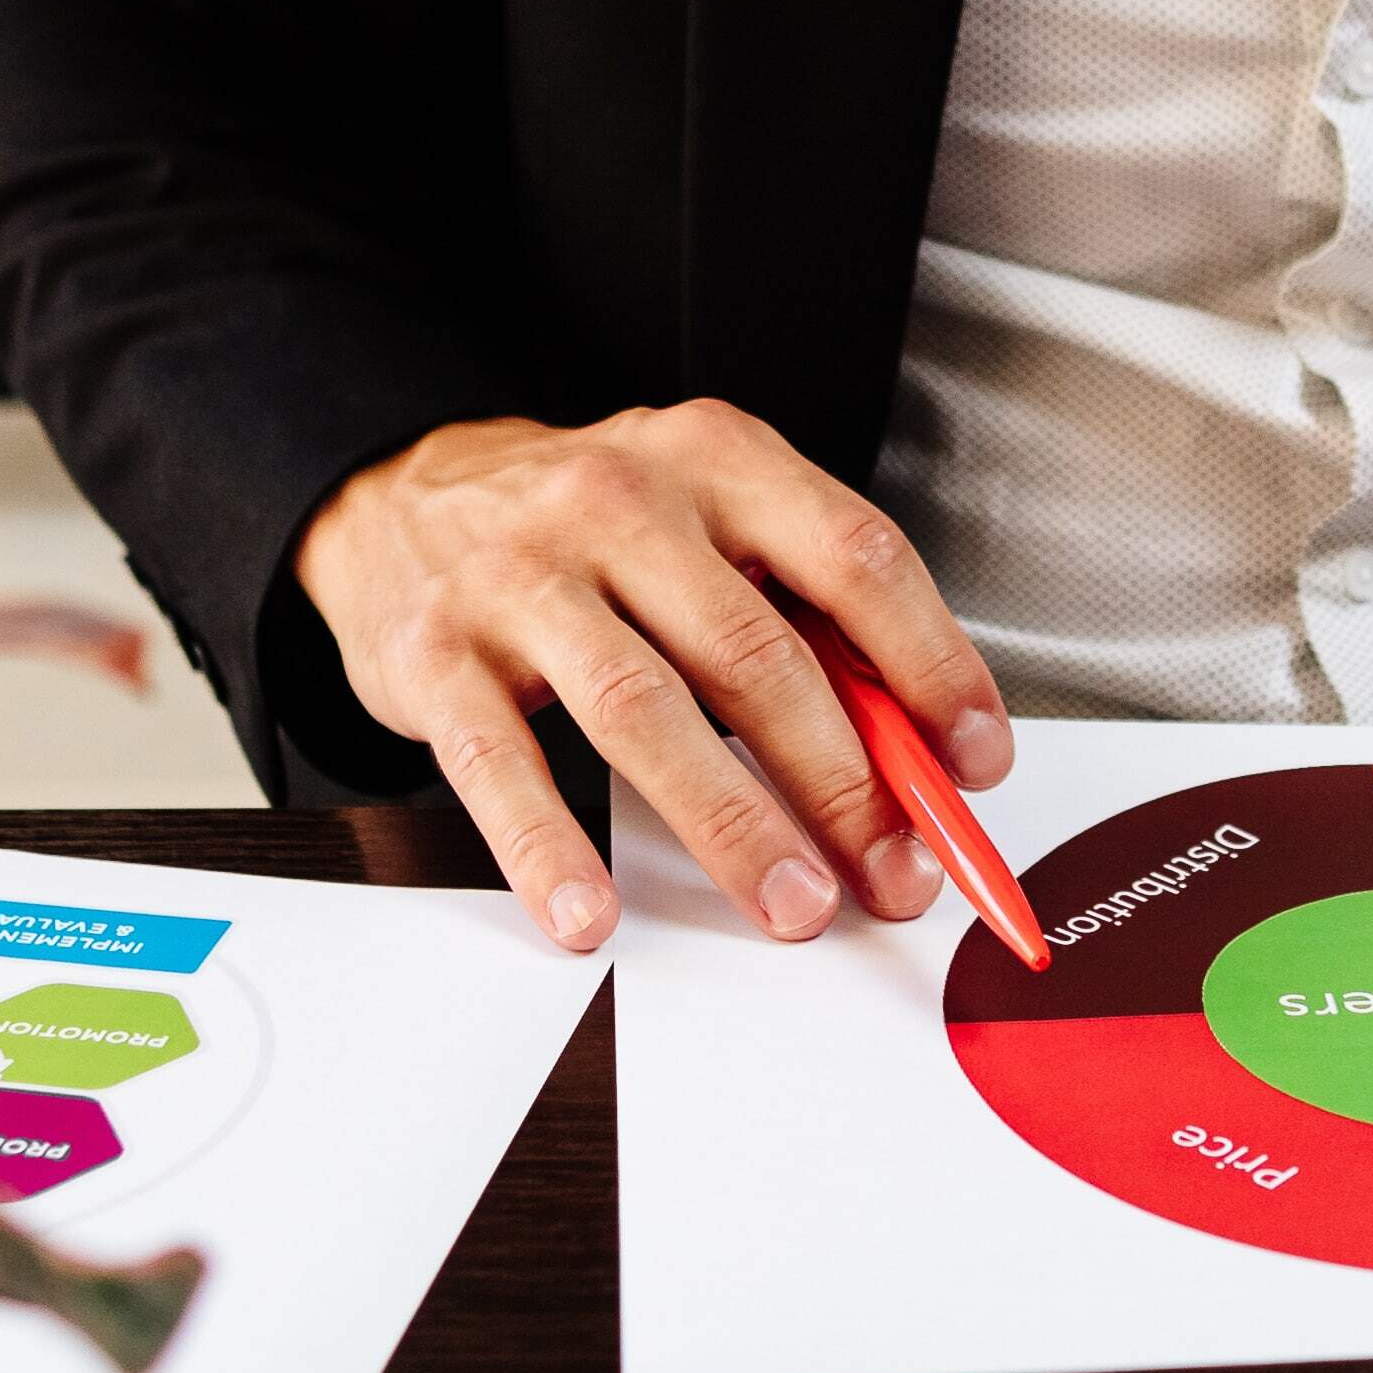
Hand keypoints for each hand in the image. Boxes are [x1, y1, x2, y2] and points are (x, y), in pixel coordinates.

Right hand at [293, 401, 1016, 955]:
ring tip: (790, 903)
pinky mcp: (435, 652)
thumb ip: (805, 616)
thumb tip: (916, 747)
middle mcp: (620, 501)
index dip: (930, 665)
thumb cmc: (588, 531)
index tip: (973, 759)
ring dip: (732, 824)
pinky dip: (550, 850)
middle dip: (844, 782)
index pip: (854, 557)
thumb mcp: (707, 524)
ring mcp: (521, 575)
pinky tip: (591, 913)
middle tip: (894, 871)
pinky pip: (500, 764)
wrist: (399, 497)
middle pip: (757, 653)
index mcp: (716, 459)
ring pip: (644, 710)